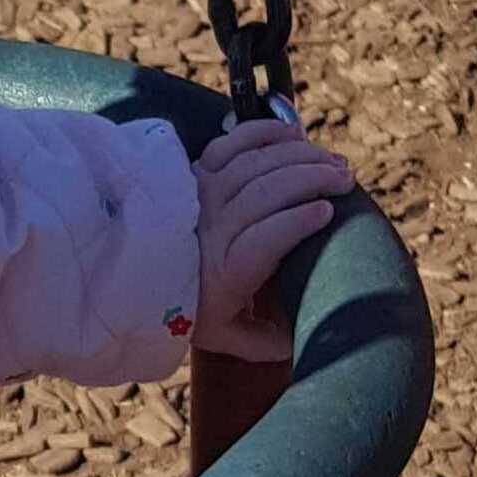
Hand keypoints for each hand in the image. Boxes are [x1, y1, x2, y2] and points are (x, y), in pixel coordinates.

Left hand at [193, 113, 351, 361]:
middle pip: (267, 191)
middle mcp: (212, 226)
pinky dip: (264, 134)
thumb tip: (298, 343)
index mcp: (224, 270)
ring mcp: (203, 193)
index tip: (327, 212)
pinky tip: (294, 134)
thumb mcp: (221, 333)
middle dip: (311, 179)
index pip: (264, 238)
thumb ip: (261, 341)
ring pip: (256, 164)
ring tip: (333, 163)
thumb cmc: (184, 305)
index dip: (297, 221)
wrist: (131, 272)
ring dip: (299, 157)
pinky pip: (232, 143)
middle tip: (345, 180)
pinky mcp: (196, 171)